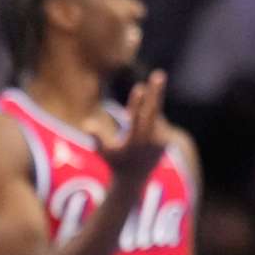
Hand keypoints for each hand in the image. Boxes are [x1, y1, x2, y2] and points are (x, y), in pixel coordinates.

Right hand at [99, 70, 170, 185]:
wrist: (134, 180)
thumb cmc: (114, 163)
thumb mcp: (103, 151)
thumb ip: (98, 137)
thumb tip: (87, 123)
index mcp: (137, 141)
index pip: (140, 117)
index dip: (140, 101)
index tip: (141, 86)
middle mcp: (153, 140)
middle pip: (154, 111)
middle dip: (156, 92)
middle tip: (159, 74)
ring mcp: (162, 140)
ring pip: (154, 116)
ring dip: (146, 107)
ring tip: (136, 116)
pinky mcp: (167, 140)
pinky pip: (158, 122)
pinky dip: (149, 117)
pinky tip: (141, 124)